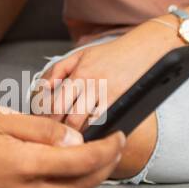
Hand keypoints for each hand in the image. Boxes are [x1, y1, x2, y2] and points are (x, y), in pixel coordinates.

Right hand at [0, 107, 125, 187]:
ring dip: (87, 184)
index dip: (106, 149)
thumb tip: (74, 140)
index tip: (116, 136)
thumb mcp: (0, 118)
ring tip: (94, 164)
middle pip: (81, 185)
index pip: (82, 161)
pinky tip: (64, 181)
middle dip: (103, 166)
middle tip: (112, 149)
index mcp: (24, 166)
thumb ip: (41, 129)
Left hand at [33, 22, 178, 131]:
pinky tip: (90, 133)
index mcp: (78, 73)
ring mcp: (105, 92)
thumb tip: (44, 87)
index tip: (45, 125)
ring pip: (83, 122)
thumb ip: (59, 69)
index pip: (54, 103)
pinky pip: (102, 121)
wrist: (143, 49)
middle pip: (66, 116)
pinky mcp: (120, 100)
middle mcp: (90, 83)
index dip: (47, 118)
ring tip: (70, 138)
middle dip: (59, 129)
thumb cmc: (112, 54)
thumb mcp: (80, 55)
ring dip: (75, 133)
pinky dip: (94, 130)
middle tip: (55, 137)